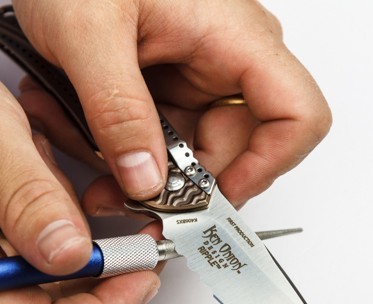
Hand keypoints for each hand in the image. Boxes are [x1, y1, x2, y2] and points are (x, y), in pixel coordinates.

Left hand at [12, 0, 331, 208]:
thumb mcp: (88, 33)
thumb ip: (117, 110)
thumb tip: (145, 180)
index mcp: (232, 37)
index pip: (296, 116)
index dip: (266, 168)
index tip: (212, 200)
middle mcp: (222, 58)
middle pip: (231, 149)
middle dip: (176, 185)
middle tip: (123, 201)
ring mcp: (191, 72)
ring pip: (185, 151)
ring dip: (136, 170)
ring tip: (83, 159)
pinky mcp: (160, 82)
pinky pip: (153, 135)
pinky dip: (119, 147)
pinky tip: (76, 133)